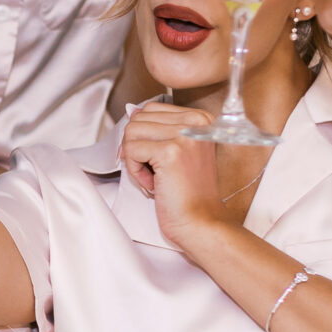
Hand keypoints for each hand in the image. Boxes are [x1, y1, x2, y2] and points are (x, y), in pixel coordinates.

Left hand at [117, 103, 244, 250]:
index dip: (142, 136)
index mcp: (200, 118)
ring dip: (135, 160)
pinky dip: (135, 171)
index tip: (154, 159)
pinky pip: (131, 150)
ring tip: (156, 177)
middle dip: (137, 147)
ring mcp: (184, 135)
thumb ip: (160, 129)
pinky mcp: (170, 151)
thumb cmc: (187, 192)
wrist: (201, 222)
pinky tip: (154, 184)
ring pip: (131, 132)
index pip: (150, 109)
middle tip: (155, 171)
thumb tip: (131, 114)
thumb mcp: (178, 150)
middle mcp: (196, 121)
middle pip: (138, 119)